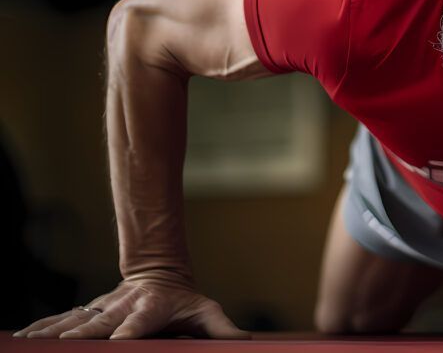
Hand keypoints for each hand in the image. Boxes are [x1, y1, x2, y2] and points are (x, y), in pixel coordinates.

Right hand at [12, 275, 249, 339]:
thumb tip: (245, 340)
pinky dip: (40, 328)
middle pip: (98, 325)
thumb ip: (221, 328)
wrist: (160, 272)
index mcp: (150, 310)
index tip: (116, 341)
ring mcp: (102, 309)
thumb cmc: (184, 301)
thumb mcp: (205, 312)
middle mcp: (121, 308)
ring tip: (28, 343)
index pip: (137, 324)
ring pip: (74, 321)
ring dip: (51, 332)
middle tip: (59, 346)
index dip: (127, 332)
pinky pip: (61, 320)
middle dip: (78, 336)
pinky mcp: (88, 312)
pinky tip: (21, 337)